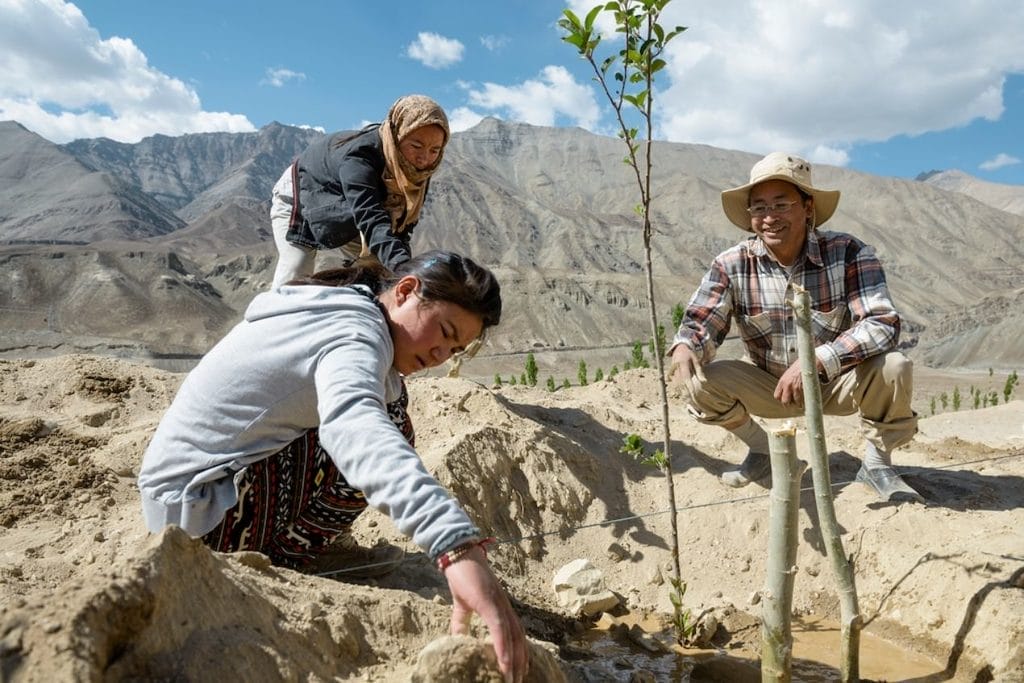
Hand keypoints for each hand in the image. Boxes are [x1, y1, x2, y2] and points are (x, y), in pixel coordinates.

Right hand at [444, 546, 527, 681]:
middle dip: (520, 663)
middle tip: (517, 681)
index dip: (519, 653)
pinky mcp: (489, 603)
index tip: (518, 672)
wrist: (459, 556)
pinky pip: (499, 628)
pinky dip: (502, 646)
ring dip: (513, 660)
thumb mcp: (462, 605)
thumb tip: (457, 639)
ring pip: (511, 637)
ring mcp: (499, 605)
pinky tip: (504, 662)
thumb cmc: (463, 577)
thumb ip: (461, 622)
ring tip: (512, 679)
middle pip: (519, 640)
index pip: (515, 635)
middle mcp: (505, 608)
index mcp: (501, 609)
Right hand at [668, 345, 704, 398]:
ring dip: (681, 391)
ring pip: (676, 384)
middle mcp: (676, 368)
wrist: (679, 348)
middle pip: (680, 383)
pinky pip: (674, 383)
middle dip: (685, 392)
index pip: (686, 377)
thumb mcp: (696, 361)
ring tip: (686, 400)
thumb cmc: (690, 354)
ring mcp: (672, 371)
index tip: (693, 393)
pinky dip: (678, 388)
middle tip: (690, 400)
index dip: (689, 386)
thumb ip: (699, 371)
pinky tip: (682, 394)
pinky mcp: (671, 373)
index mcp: (683, 364)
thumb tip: (704, 381)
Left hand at [773, 360, 804, 405]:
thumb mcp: (788, 375)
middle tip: (793, 405)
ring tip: (799, 405)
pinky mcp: (800, 387)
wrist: (807, 362)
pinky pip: (799, 399)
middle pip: (783, 401)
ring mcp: (792, 386)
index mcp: (782, 381)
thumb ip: (786, 383)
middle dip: (788, 404)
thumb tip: (786, 392)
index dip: (781, 400)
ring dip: (797, 405)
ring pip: (792, 402)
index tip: (786, 401)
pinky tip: (803, 402)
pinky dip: (801, 402)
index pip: (776, 396)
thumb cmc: (799, 368)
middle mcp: (786, 384)